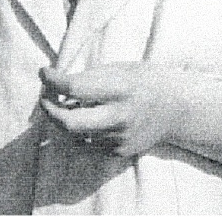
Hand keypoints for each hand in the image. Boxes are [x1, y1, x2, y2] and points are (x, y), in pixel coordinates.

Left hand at [40, 63, 196, 158]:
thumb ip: (92, 79)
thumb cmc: (145, 80)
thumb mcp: (120, 69)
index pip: (75, 88)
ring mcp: (119, 138)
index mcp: (120, 89)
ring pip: (75, 135)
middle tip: (45, 99)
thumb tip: (58, 85)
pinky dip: (81, 132)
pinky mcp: (119, 153)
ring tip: (70, 105)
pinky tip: (89, 118)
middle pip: (68, 123)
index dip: (52, 81)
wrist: (177, 108)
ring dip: (64, 120)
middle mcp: (119, 117)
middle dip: (49, 110)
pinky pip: (88, 144)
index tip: (44, 72)